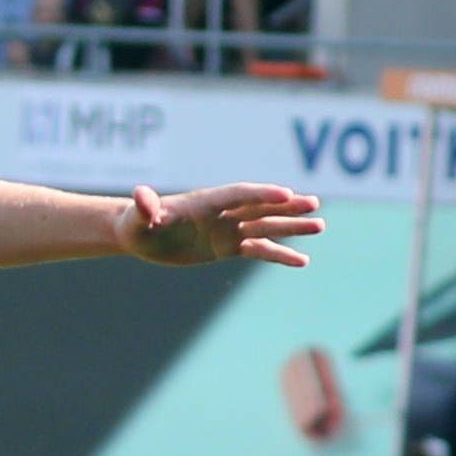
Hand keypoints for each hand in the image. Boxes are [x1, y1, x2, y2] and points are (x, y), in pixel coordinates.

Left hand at [116, 184, 323, 267]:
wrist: (139, 234)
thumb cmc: (136, 222)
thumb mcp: (138, 215)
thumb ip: (145, 205)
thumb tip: (142, 196)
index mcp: (205, 202)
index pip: (238, 195)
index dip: (260, 194)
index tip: (285, 193)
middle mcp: (221, 214)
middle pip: (260, 207)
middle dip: (286, 206)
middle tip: (314, 204)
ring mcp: (227, 230)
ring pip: (265, 226)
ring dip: (291, 226)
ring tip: (319, 226)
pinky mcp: (227, 247)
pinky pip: (258, 250)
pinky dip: (279, 254)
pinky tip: (302, 261)